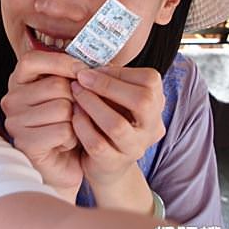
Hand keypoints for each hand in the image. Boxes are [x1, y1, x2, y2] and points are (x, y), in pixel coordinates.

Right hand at [1, 51, 82, 200]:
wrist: (64, 165)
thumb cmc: (68, 125)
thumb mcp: (69, 93)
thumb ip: (74, 75)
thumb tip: (94, 67)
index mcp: (19, 82)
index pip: (33, 59)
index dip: (61, 62)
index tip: (82, 71)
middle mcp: (11, 99)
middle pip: (56, 85)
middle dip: (76, 99)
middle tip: (74, 113)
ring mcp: (15, 122)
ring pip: (62, 108)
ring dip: (75, 121)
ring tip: (68, 129)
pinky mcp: (25, 143)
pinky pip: (63, 130)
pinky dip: (72, 138)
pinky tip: (65, 144)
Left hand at [70, 65, 165, 207]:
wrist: (106, 163)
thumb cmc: (108, 119)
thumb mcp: (115, 97)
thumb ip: (109, 80)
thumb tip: (89, 64)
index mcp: (156, 105)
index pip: (150, 81)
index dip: (119, 72)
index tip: (93, 70)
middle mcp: (152, 127)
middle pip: (143, 101)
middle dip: (108, 86)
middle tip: (81, 78)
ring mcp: (135, 147)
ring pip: (117, 125)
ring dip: (91, 104)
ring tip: (74, 92)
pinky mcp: (114, 163)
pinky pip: (97, 143)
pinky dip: (82, 125)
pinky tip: (73, 114)